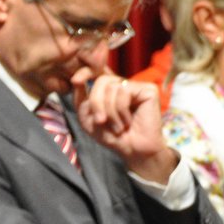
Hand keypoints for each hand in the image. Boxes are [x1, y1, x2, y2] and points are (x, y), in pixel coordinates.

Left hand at [71, 68, 175, 183]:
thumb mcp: (88, 118)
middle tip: (100, 121)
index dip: (85, 73)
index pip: (96, 73)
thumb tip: (76, 79)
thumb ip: (80, 99)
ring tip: (117, 126)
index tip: (75, 81)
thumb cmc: (111, 136)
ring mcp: (136, 86)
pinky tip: (127, 122)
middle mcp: (122, 85)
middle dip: (96, 102)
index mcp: (108, 90)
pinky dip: (121, 110)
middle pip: (101, 80)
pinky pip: (124, 91)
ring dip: (110, 111)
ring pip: (111, 87)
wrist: (133, 150)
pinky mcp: (148, 90)